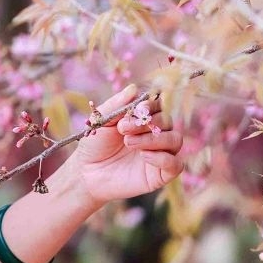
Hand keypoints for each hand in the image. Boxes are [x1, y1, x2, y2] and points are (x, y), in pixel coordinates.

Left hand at [65, 81, 184, 207]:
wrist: (86, 173)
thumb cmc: (94, 144)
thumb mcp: (101, 120)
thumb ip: (117, 104)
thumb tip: (134, 88)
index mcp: (144, 119)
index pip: (160, 106)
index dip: (151, 105)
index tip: (136, 109)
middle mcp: (156, 134)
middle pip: (168, 121)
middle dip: (148, 122)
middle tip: (123, 128)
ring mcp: (160, 154)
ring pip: (175, 140)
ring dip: (153, 139)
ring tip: (128, 142)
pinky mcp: (160, 174)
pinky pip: (176, 164)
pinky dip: (163, 158)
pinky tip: (143, 156)